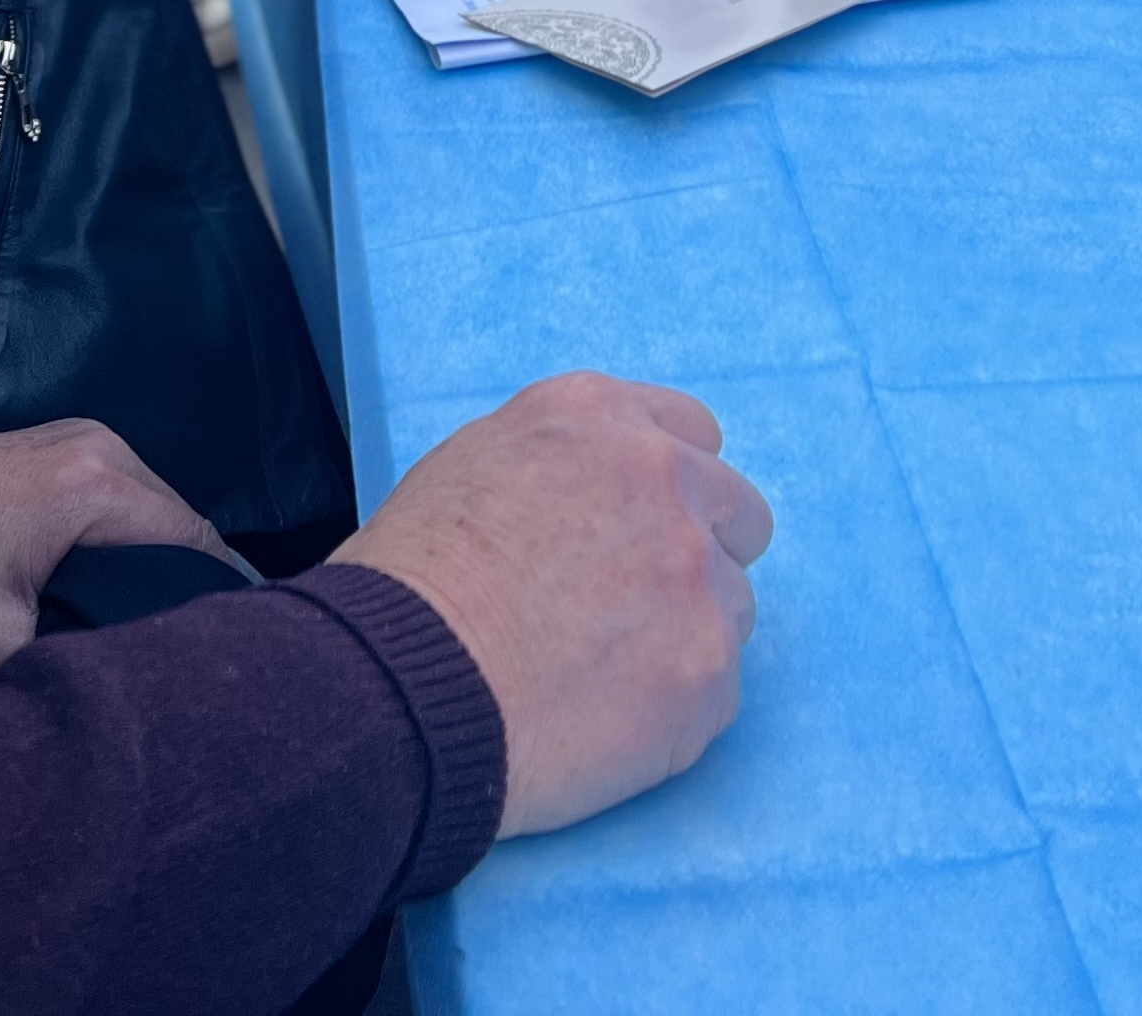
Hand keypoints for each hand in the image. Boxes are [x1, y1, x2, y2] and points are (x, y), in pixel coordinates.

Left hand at [0, 418, 239, 674]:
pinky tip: (126, 572)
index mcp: (98, 484)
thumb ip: (54, 669)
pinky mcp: (66, 437)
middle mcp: (102, 445)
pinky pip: (126, 486)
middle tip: (189, 633)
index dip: (213, 590)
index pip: (194, 539)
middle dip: (187, 575)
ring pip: (154, 501)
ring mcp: (84, 433)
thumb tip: (103, 705)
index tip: (222, 639)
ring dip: (160, 550)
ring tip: (161, 609)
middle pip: (180, 518)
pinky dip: (131, 528)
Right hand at [333, 372, 770, 836]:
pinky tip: (601, 723)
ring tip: (601, 676)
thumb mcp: (473, 465)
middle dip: (700, 553)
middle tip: (636, 606)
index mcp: (600, 418)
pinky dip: (670, 712)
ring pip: (731, 607)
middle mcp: (666, 480)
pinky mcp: (708, 672)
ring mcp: (697, 578)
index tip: (644, 526)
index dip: (670, 486)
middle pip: (739, 513)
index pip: (691, 434)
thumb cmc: (409, 584)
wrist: (403, 683)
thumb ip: (562, 466)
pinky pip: (714, 693)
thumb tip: (589, 501)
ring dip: (685, 634)